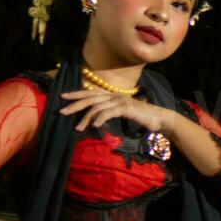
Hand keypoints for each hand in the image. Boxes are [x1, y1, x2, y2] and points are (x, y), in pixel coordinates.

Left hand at [58, 89, 174, 133]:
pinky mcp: (127, 108)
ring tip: (77, 128)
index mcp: (111, 96)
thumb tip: (94, 119)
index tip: (63, 97)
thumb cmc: (140, 119)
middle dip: (75, 104)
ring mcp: (120, 101)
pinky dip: (101, 118)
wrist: (159, 119)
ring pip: (97, 106)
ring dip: (86, 118)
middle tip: (62, 111)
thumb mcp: (121, 115)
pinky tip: (95, 125)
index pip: (90, 93)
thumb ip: (108, 113)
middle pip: (90, 97)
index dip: (76, 94)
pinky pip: (109, 112)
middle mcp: (114, 96)